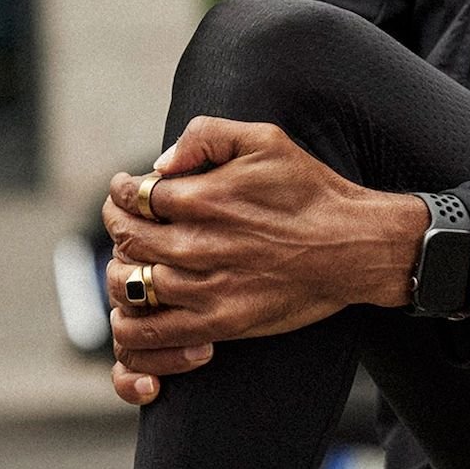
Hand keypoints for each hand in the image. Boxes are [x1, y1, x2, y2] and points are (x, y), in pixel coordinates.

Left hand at [103, 116, 427, 405]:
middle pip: (126, 239)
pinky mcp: (218, 323)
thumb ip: (205, 136)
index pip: (134, 196)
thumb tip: (160, 163)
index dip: (122, 193)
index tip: (126, 192)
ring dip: (120, 273)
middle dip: (117, 228)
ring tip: (128, 263)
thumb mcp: (263, 139)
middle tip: (123, 224)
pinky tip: (135, 311)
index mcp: (202, 197)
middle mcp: (197, 244)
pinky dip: (133, 324)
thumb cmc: (310, 191)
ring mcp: (205, 288)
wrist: (352, 247)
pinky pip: (153, 332)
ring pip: (129, 286)